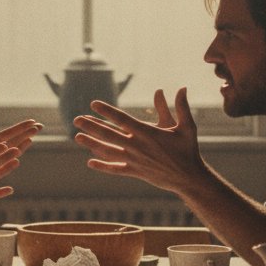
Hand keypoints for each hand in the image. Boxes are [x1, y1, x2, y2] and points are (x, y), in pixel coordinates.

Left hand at [72, 88, 205, 194]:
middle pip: (109, 134)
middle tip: (76, 119)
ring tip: (77, 136)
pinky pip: (116, 169)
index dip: (107, 111)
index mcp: (147, 133)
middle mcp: (137, 146)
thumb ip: (180, 107)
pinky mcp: (135, 172)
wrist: (188, 178)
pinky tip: (90, 162)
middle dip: (92, 126)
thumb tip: (182, 87)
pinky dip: (103, 166)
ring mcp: (134, 160)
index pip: (122, 119)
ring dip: (91, 143)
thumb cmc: (188, 150)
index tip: (94, 103)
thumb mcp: (187, 126)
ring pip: (108, 151)